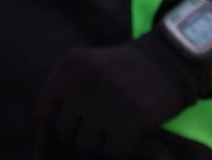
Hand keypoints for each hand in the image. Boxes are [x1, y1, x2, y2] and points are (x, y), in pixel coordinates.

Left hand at [35, 33, 197, 158]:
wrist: (167, 61)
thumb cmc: (123, 70)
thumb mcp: (88, 68)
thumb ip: (66, 96)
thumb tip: (45, 145)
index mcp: (68, 67)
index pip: (44, 112)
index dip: (45, 135)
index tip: (48, 152)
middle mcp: (81, 83)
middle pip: (64, 133)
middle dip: (76, 140)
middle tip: (94, 135)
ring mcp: (104, 103)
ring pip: (85, 148)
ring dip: (96, 149)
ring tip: (109, 136)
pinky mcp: (129, 121)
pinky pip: (110, 154)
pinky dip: (115, 154)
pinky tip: (122, 143)